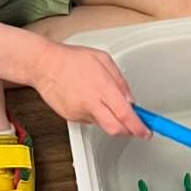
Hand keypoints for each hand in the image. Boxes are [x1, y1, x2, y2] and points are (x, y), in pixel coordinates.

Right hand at [32, 40, 147, 137]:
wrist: (43, 65)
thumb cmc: (71, 59)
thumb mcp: (104, 60)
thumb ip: (120, 82)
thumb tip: (131, 100)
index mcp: (103, 88)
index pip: (126, 115)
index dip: (139, 127)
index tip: (147, 131)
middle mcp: (91, 104)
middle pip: (116, 129)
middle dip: (129, 131)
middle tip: (136, 127)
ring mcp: (79, 113)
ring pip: (103, 125)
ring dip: (111, 118)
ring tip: (102, 99)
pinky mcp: (70, 117)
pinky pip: (90, 121)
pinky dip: (96, 115)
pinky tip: (89, 99)